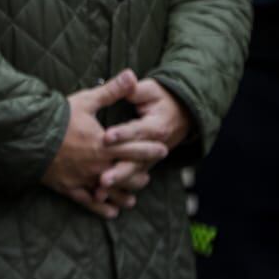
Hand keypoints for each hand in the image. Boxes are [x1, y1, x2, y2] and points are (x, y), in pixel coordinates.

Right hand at [41, 70, 165, 218]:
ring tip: (132, 198)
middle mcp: (97, 164)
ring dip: (123, 194)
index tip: (164, 150)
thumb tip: (131, 74)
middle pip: (125, 173)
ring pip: (110, 190)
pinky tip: (112, 213)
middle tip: (148, 178)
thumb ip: (111, 91)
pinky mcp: (70, 187)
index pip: (134, 148)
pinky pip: (89, 201)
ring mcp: (84, 178)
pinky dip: (102, 208)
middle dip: (138, 175)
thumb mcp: (86, 100)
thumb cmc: (59, 117)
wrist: (30, 136)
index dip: (150, 149)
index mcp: (104, 144)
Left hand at [95, 78, 191, 205]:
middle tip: (101, 179)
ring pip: (132, 174)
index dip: (122, 134)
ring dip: (116, 184)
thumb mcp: (151, 89)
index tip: (106, 137)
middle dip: (118, 171)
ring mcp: (150, 159)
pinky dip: (118, 189)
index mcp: (156, 125)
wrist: (180, 114)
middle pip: (135, 161)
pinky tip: (100, 198)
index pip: (137, 131)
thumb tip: (127, 80)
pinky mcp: (144, 165)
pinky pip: (131, 179)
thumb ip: (136, 89)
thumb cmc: (161, 99)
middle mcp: (156, 146)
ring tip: (98, 192)